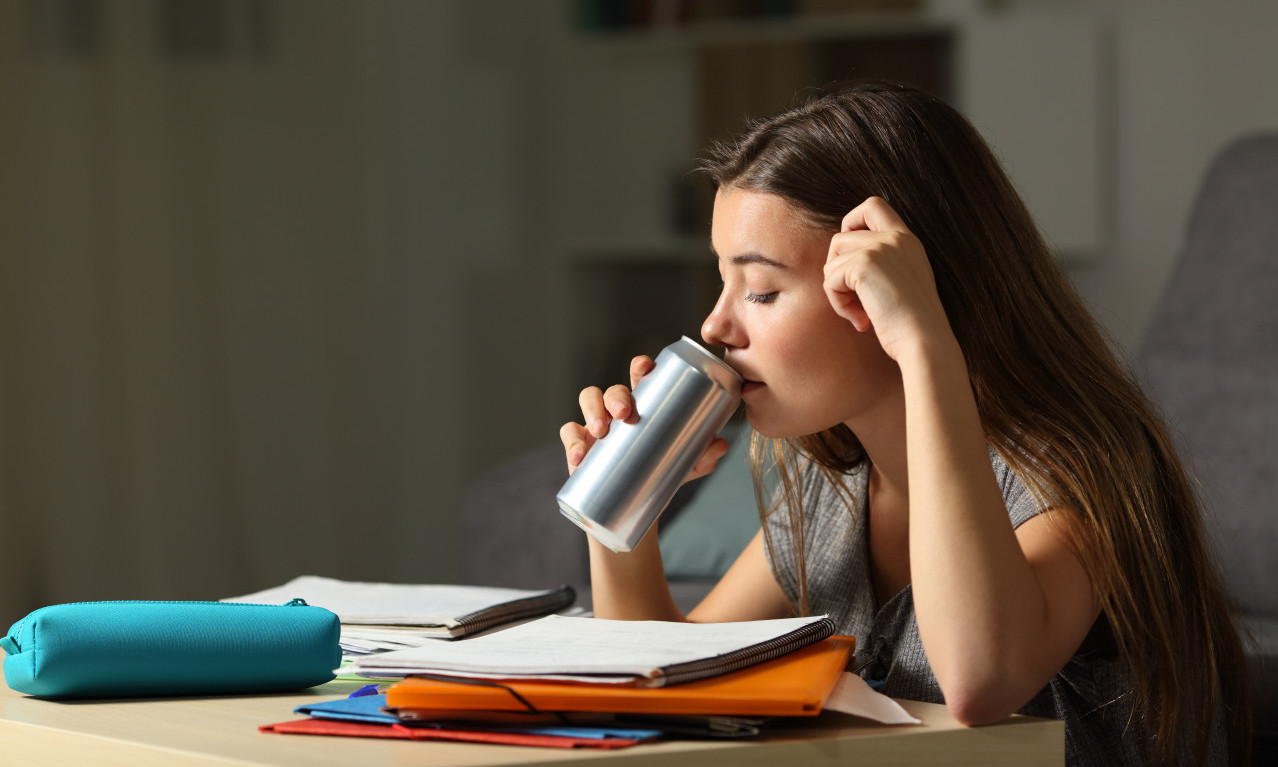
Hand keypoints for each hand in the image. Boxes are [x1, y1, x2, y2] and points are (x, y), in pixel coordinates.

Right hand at [559, 355, 729, 477]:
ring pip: (588, 400)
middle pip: (613, 388)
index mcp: (645, 406)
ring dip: (592, 410)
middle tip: (625, 413)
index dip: (641, 366)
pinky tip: (579, 457)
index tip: (645, 366)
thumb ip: (701, 457)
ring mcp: (596, 425)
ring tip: (601, 432)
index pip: (641, 377)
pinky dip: (572, 441)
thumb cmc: (659, 476)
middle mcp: (618, 410)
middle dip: (617, 395)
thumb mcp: (683, 468)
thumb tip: (722, 444)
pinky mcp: (579, 443)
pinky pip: (569, 433)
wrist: (634, 510)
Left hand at [823, 197, 955, 362]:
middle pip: (840, 237)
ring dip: (837, 291)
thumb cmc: (912, 325)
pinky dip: (838, 303)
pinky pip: (830, 280)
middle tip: (851, 295)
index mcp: (907, 240)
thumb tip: (840, 263)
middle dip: (836, 267)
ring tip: (859, 313)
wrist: (925, 341)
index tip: (852, 258)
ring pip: (832, 260)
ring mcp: (880, 248)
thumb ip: (882, 265)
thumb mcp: (902, 284)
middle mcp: (895, 238)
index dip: (851, 223)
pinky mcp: (864, 264)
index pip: (873, 205)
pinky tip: (860, 320)